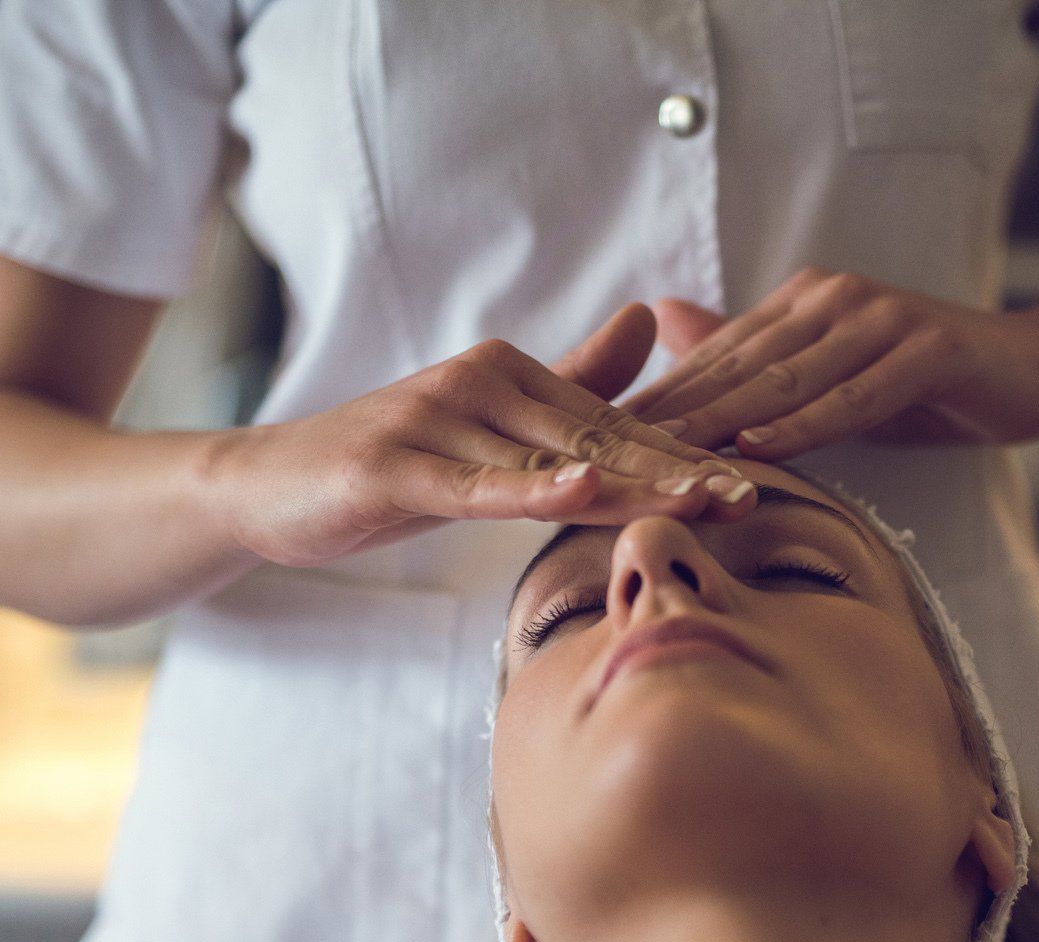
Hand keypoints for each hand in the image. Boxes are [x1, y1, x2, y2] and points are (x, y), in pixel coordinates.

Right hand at [202, 304, 756, 568]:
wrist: (273, 485)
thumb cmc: (394, 463)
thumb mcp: (488, 428)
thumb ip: (569, 380)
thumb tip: (648, 323)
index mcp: (512, 377)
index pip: (614, 426)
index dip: (682, 457)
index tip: (747, 483)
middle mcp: (483, 385)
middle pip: (598, 439)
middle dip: (676, 472)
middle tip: (746, 498)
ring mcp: (437, 423)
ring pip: (550, 461)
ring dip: (630, 484)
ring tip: (699, 502)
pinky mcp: (396, 467)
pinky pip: (477, 486)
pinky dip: (530, 489)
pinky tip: (584, 488)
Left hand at [619, 267, 1038, 457]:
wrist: (1033, 370)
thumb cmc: (924, 383)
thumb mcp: (832, 377)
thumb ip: (760, 359)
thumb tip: (673, 325)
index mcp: (801, 307)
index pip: (716, 360)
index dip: (655, 401)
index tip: (595, 441)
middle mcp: (832, 300)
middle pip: (737, 368)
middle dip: (669, 415)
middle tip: (605, 456)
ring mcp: (881, 319)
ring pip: (787, 381)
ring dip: (723, 423)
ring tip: (664, 459)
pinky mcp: (927, 348)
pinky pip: (856, 396)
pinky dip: (807, 424)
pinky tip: (760, 448)